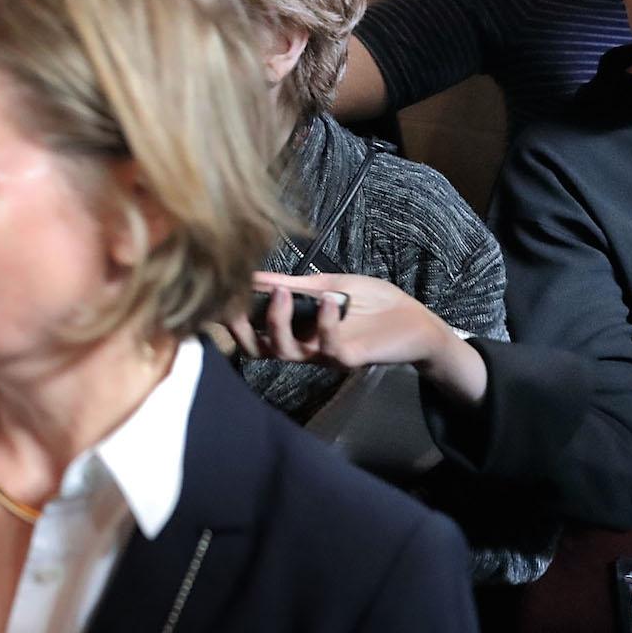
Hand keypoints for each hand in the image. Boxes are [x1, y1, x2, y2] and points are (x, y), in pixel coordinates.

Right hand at [226, 272, 486, 406]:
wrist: (415, 318)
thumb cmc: (373, 301)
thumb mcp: (329, 284)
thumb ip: (294, 284)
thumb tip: (254, 274)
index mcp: (294, 327)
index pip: (251, 329)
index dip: (229, 317)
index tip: (217, 292)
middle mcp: (302, 345)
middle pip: (256, 348)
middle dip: (239, 328)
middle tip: (233, 303)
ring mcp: (323, 354)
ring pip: (285, 350)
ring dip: (277, 321)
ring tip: (282, 293)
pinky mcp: (347, 357)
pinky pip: (326, 345)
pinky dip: (323, 320)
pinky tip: (328, 299)